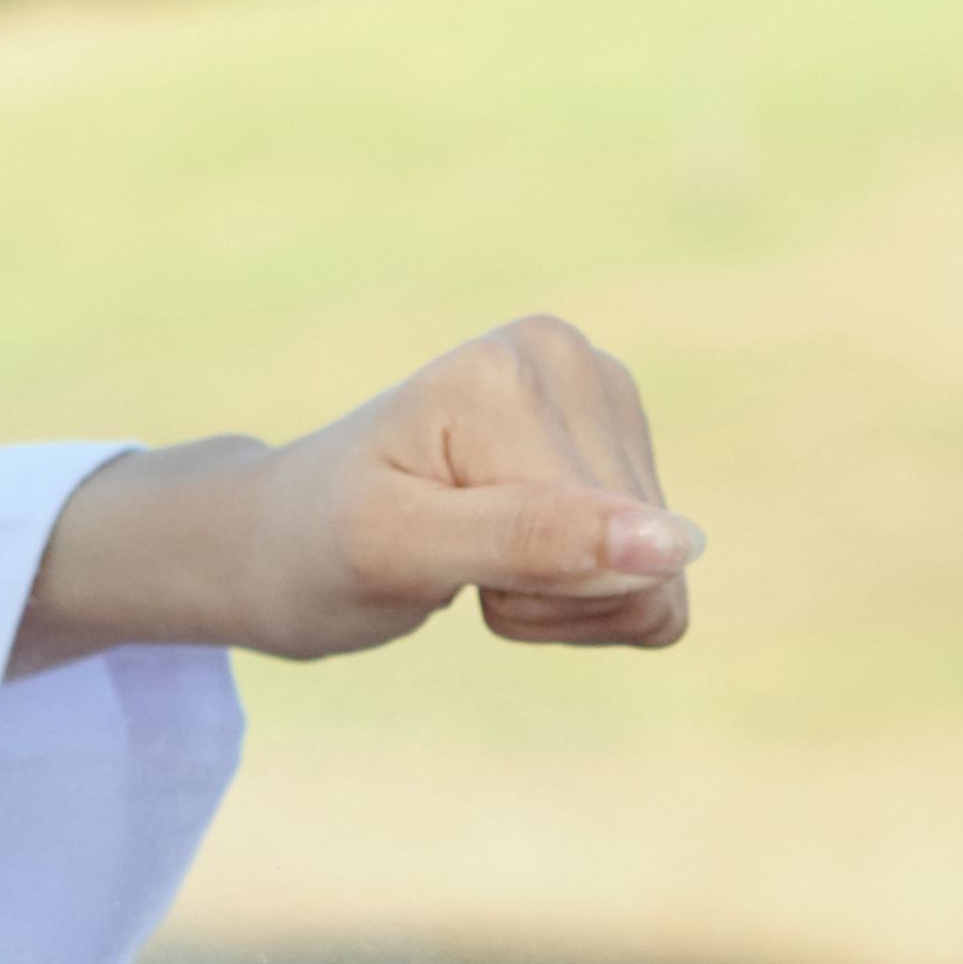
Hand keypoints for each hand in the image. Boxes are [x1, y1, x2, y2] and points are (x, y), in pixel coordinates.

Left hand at [17, 315, 698, 667]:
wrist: (282, 537)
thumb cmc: (317, 550)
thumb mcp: (402, 554)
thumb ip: (534, 541)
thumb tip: (679, 542)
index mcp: (521, 368)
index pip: (609, 545)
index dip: (531, 596)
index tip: (435, 558)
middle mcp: (577, 360)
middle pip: (648, 559)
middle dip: (553, 598)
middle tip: (453, 567)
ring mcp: (603, 396)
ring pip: (661, 574)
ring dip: (565, 602)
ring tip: (473, 559)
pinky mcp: (621, 440)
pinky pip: (664, 577)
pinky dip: (590, 600)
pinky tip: (515, 562)